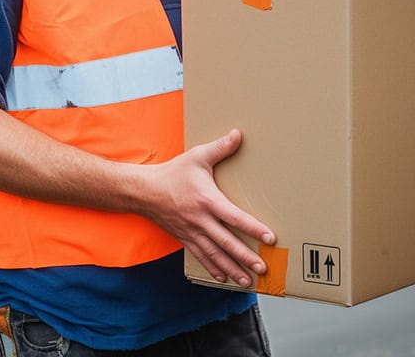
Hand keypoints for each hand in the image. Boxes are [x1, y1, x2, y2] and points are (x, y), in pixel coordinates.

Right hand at [138, 129, 274, 286]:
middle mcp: (201, 220)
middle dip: (246, 257)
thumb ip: (219, 148)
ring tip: (248, 281)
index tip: (270, 238)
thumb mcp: (197, 157)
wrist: (145, 191)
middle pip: (227, 243)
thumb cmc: (173, 173)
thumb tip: (238, 134)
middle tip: (263, 268)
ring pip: (215, 254)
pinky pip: (201, 256)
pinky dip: (213, 268)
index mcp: (207, 200)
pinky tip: (224, 277)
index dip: (253, 228)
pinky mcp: (185, 238)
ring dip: (232, 268)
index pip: (235, 217)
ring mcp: (192, 232)